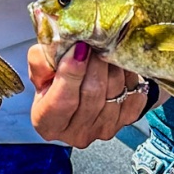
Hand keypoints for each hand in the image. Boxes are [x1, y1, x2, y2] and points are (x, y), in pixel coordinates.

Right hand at [28, 42, 146, 148]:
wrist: (79, 89)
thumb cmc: (54, 81)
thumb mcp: (39, 70)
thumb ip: (41, 61)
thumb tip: (66, 50)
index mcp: (48, 123)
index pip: (62, 102)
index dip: (71, 75)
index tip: (78, 49)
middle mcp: (77, 133)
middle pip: (92, 94)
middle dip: (94, 62)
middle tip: (94, 40)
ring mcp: (104, 129)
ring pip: (115, 90)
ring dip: (111, 64)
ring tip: (105, 46)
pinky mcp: (127, 120)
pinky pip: (134, 92)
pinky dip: (127, 73)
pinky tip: (117, 62)